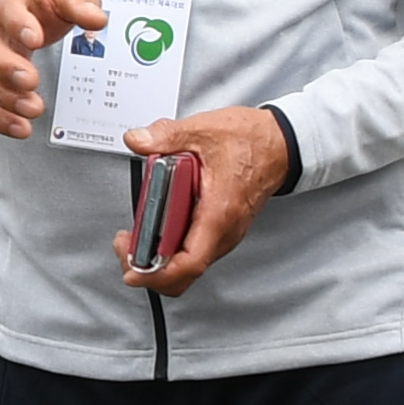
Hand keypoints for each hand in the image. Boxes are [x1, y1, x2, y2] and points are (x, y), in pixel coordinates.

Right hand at [0, 0, 103, 136]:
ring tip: (32, 108)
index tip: (35, 39)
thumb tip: (96, 18)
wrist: (8, 14)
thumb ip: (80, 4)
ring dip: (4, 97)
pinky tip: (19, 126)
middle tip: (30, 80)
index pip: (5, 5)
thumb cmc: (34, 5)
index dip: (17, 23)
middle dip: (5, 66)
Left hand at [114, 107, 293, 292]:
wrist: (278, 144)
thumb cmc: (251, 141)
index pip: (190, 262)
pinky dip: (169, 247)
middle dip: (148, 268)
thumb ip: (167, 135)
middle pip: (184, 273)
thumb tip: (138, 140)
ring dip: (157, 257)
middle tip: (125, 243)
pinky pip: (192, 251)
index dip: (157, 275)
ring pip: (187, 265)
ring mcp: (223, 235)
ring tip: (134, 235)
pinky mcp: (220, 231)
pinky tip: (155, 226)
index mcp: (219, 212)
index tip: (132, 270)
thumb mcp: (204, 129)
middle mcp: (224, 232)